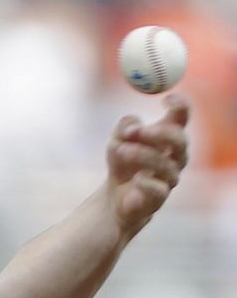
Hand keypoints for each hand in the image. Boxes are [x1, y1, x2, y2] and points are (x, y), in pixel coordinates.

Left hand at [106, 94, 189, 235]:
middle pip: (180, 141)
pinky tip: (135, 179)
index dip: (180, 106)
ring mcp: (169, 177)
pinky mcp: (159, 197)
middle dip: (159, 133)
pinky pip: (158, 189)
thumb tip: (131, 125)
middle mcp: (175, 156)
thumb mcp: (117, 140)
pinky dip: (146, 182)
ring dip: (142, 155)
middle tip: (137, 131)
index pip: (182, 118)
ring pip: (165, 164)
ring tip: (120, 150)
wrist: (115, 197)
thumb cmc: (122, 163)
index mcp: (168, 137)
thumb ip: (124, 127)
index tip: (166, 100)